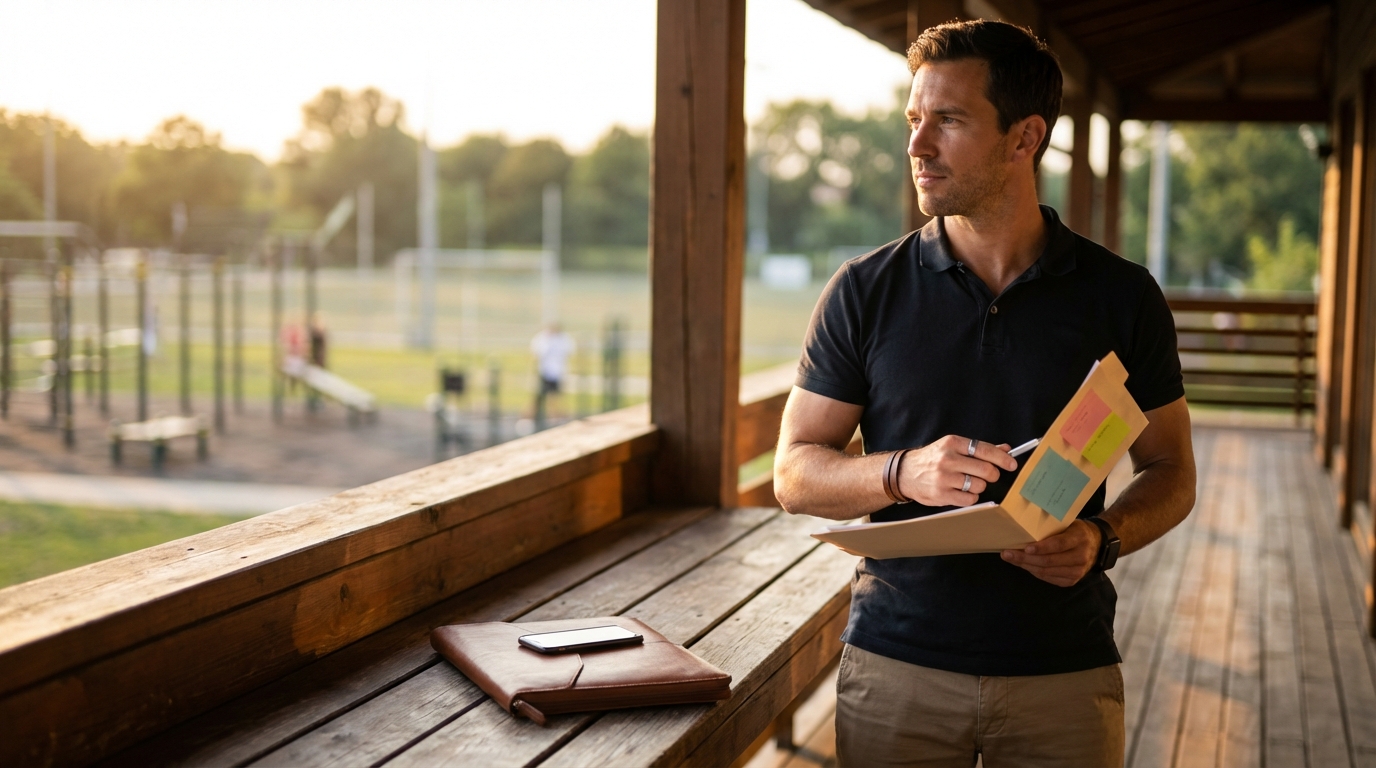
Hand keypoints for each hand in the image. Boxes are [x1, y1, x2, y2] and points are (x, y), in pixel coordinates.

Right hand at [897, 436, 1016, 506]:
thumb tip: (1005, 449)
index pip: (984, 450)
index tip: (1011, 464)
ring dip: (980, 486)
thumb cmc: (932, 459)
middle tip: (990, 475)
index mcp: (952, 443)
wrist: (905, 473)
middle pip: (986, 470)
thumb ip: (979, 448)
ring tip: (969, 482)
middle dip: (993, 474)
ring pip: (979, 486)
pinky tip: (962, 491)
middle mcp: (948, 459)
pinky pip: (970, 499)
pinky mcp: (941, 494)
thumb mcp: (952, 447)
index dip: (1002, 458)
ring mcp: (944, 478)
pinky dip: (971, 497)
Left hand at [1001, 519, 1101, 586]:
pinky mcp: (1071, 581)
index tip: (1025, 548)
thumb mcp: (1068, 524)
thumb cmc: (1076, 531)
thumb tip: (1024, 530)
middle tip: (1007, 554)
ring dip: (1026, 566)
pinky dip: (1034, 571)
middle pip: (1049, 561)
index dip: (1041, 548)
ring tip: (1011, 559)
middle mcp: (1080, 557)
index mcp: (1079, 538)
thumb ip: (1052, 529)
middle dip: (1025, 558)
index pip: (1059, 545)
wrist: (1097, 545)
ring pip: (1046, 571)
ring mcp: (1077, 572)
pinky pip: (1048, 578)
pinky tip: (1023, 565)